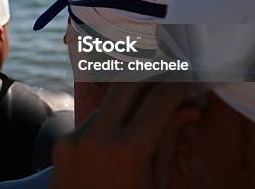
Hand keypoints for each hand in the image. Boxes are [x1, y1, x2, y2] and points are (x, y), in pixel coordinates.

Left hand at [51, 83, 200, 188]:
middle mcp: (98, 137)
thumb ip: (170, 142)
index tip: (191, 82)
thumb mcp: (159, 185)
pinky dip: (112, 118)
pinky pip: (92, 120)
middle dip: (152, 77)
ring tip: (151, 103)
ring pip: (108, 100)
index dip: (180, 85)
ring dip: (132, 96)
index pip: (160, 98)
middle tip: (171, 81)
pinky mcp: (63, 143)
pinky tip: (125, 129)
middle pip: (128, 83)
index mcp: (130, 150)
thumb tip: (189, 109)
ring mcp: (76, 138)